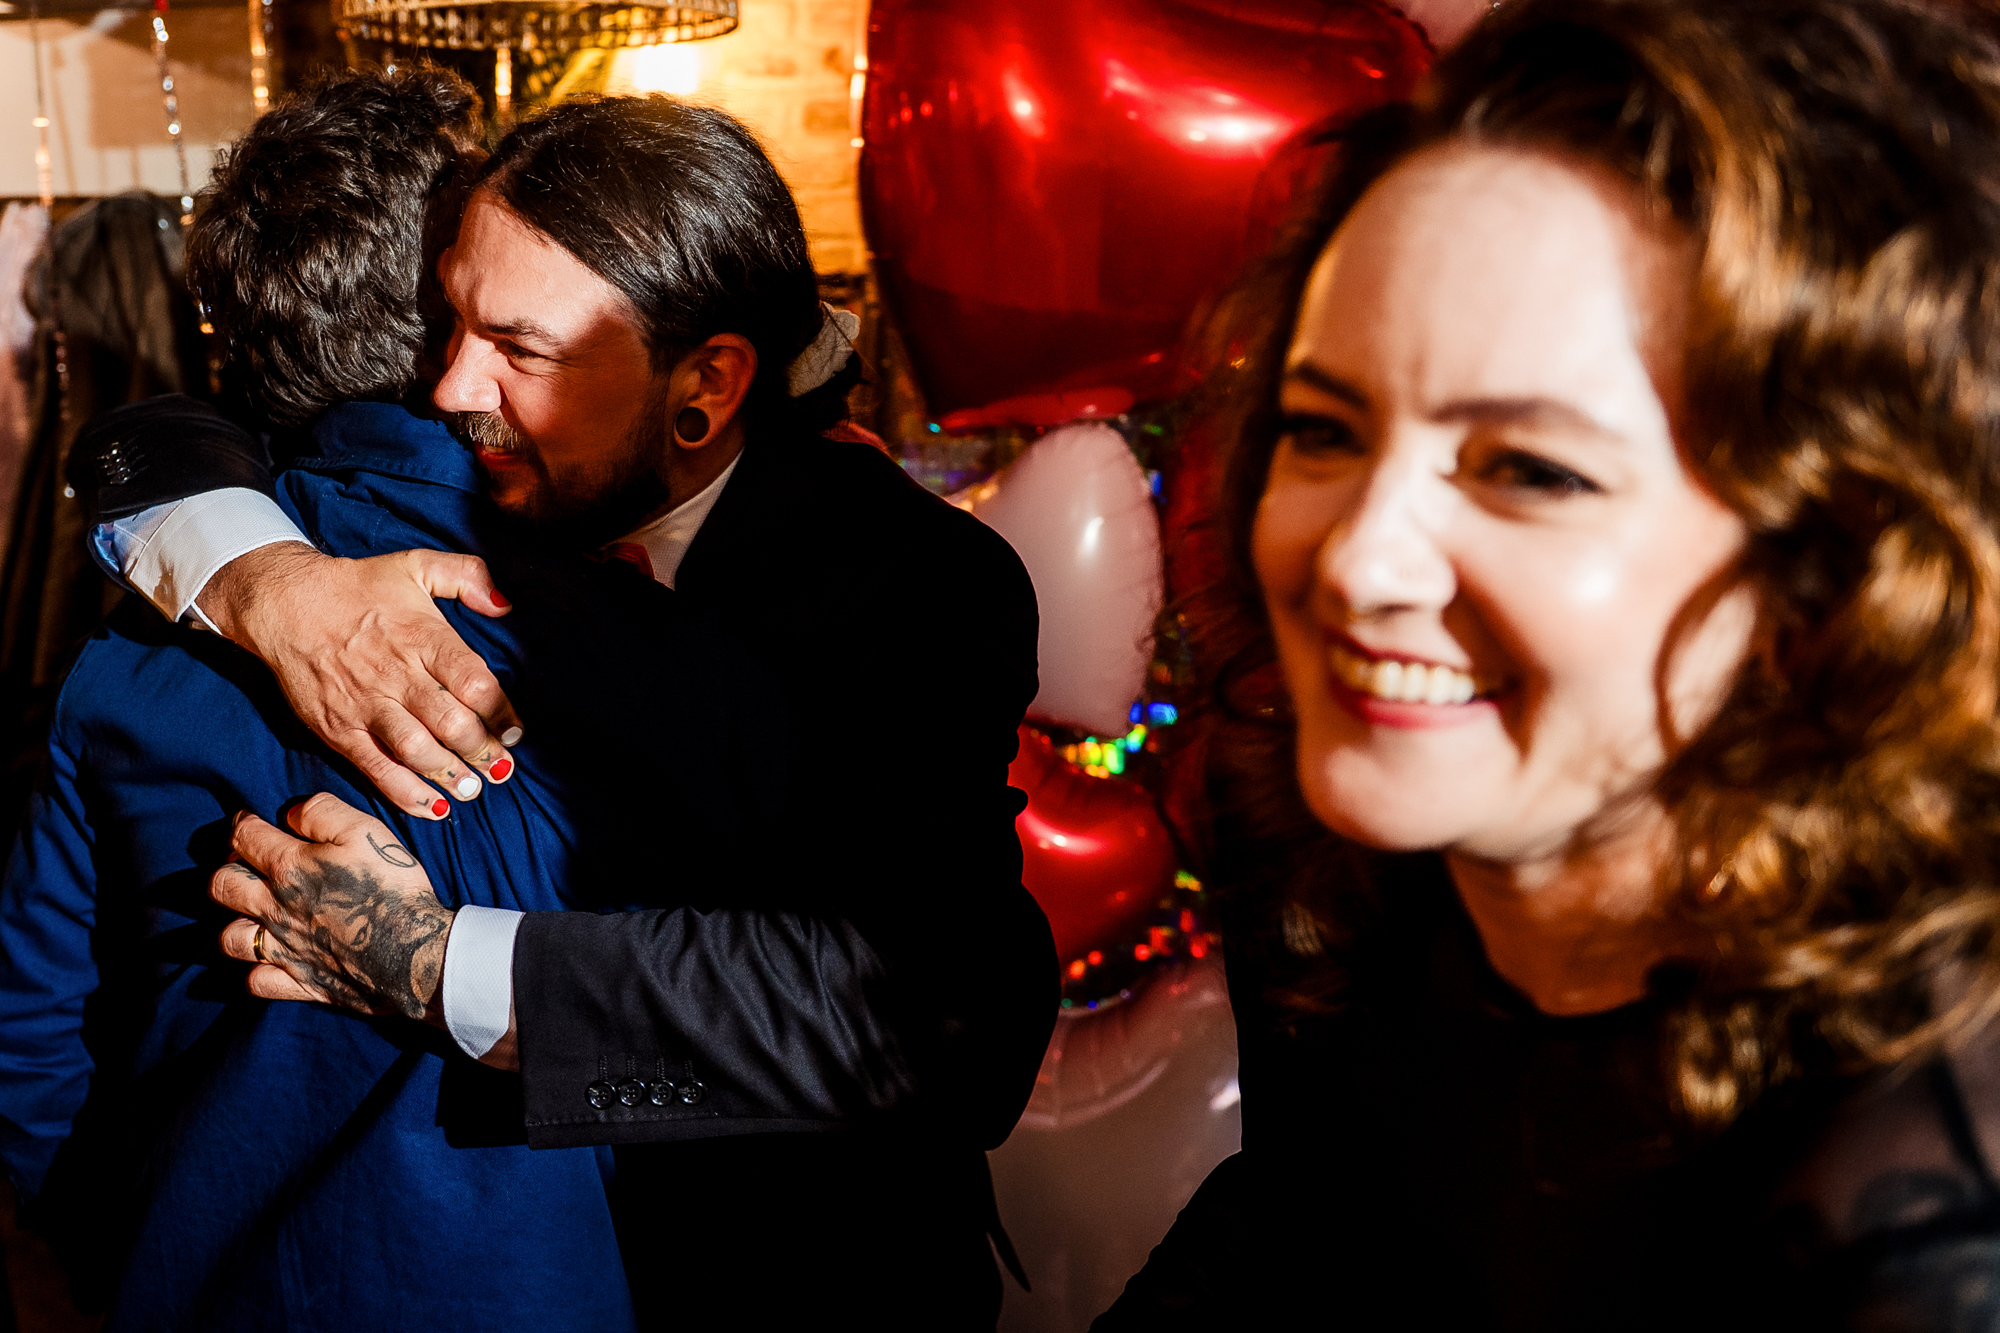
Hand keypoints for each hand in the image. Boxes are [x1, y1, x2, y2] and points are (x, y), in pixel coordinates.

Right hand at [198, 542, 522, 820]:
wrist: (286, 603)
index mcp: (422, 636)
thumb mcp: (416, 564)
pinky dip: (405, 792)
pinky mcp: (338, 728)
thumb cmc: (359, 586)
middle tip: (501, 769)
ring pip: (415, 750)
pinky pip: (375, 768)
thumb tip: (506, 604)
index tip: (515, 733)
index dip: (500, 713)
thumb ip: (468, 576)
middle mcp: (396, 674)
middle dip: (481, 752)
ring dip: (449, 775)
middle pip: (449, 723)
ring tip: (472, 789)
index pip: (473, 682)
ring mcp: (365, 704)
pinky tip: (431, 806)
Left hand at [213, 794, 453, 1021]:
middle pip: (222, 887)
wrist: (413, 953)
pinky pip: (257, 982)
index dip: (243, 824)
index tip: (250, 820)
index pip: (244, 838)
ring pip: (230, 937)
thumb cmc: (391, 888)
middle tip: (247, 866)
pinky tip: (269, 962)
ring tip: (252, 914)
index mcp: (289, 867)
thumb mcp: (365, 832)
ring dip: (235, 922)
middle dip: (227, 870)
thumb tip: (291, 813)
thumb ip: (322, 813)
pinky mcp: (300, 982)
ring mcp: (283, 950)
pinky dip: (257, 972)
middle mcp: (275, 909)